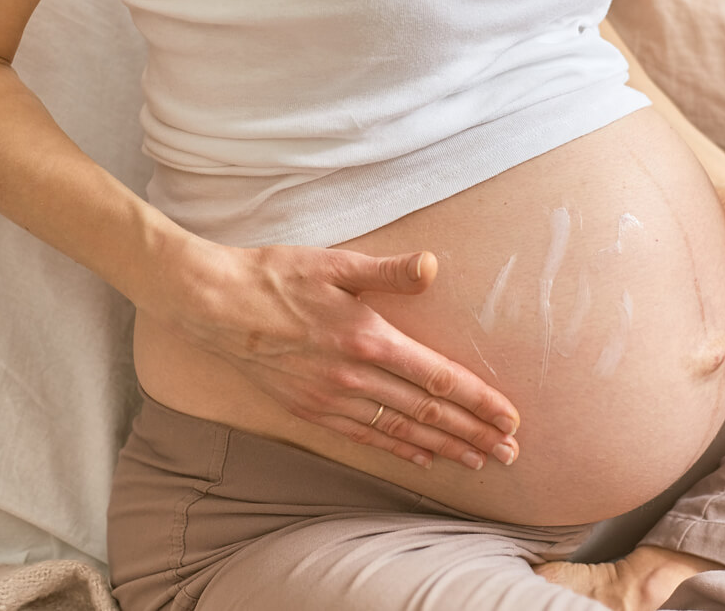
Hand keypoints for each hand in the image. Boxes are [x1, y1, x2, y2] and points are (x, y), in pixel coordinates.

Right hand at [148, 239, 519, 470]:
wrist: (213, 305)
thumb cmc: (276, 276)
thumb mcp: (334, 264)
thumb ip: (387, 271)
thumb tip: (431, 265)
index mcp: (368, 338)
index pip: (437, 377)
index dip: (478, 401)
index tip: (510, 418)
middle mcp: (354, 376)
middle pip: (427, 412)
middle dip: (473, 433)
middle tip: (510, 453)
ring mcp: (330, 398)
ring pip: (399, 430)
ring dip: (443, 447)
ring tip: (477, 461)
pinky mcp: (309, 410)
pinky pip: (363, 436)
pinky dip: (397, 449)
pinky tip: (420, 458)